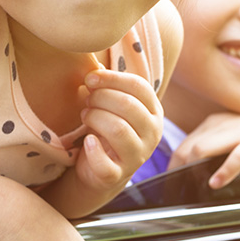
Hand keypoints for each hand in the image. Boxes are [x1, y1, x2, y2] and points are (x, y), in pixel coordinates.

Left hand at [72, 69, 164, 194]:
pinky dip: (93, 150)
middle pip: (128, 106)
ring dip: (95, 117)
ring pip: (118, 130)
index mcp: (154, 113)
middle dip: (101, 97)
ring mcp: (138, 156)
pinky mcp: (117, 175)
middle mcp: (152, 134)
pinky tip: (87, 141)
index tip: (90, 78)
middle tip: (87, 99)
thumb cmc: (106, 130)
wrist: (100, 171)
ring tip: (85, 115)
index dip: (112, 78)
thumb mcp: (112, 107)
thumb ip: (108, 87)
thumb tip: (96, 65)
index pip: (139, 87)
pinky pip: (105, 163)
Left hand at [169, 105, 239, 188]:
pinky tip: (216, 183)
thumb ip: (216, 144)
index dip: (171, 168)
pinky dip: (225, 170)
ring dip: (190, 169)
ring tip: (185, 191)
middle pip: (186, 148)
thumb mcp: (235, 131)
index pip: (182, 146)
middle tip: (171, 197)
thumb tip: (196, 165)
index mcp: (214, 124)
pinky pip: (239, 155)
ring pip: (203, 148)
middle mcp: (222, 126)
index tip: (168, 189)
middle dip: (174, 172)